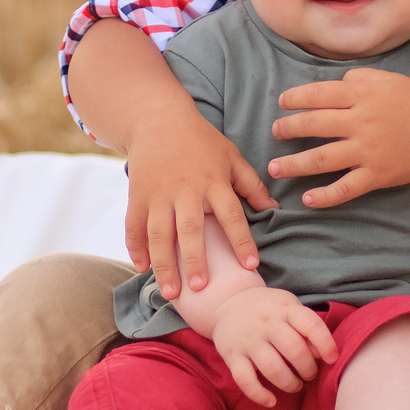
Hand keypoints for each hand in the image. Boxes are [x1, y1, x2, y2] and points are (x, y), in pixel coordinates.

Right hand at [125, 105, 276, 300]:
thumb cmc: (201, 140)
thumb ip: (251, 184)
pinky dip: (135, 247)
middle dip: (194, 259)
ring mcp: (158, 193)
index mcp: (213, 181)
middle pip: (190, 228)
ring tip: (170, 292)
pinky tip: (142, 268)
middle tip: (200, 288)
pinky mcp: (137, 195)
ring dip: (164, 264)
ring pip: (159, 233)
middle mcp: (185, 189)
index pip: (231, 214)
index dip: (242, 240)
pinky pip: (134, 225)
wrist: (157, 118)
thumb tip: (275, 209)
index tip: (251, 265)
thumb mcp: (231, 156)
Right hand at [201, 286, 339, 406]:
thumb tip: (322, 356)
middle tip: (309, 374)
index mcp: (285, 309)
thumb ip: (307, 328)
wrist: (228, 302)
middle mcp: (266, 323)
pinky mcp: (232, 355)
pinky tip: (271, 401)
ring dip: (290, 383)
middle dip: (308, 369)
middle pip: (294, 350)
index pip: (310, 324)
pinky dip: (259, 395)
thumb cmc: (269, 310)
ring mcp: (248, 340)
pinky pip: (245, 380)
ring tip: (295, 385)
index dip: (326, 343)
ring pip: (272, 368)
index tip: (332, 358)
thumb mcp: (289, 308)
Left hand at [266, 69, 409, 208]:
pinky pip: (346, 188)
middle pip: (314, 125)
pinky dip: (326, 196)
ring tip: (275, 168)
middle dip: (288, 129)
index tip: (282, 103)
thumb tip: (334, 84)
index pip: (319, 95)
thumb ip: (359, 79)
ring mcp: (368, 151)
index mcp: (363, 96)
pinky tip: (308, 199)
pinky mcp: (377, 175)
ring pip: (322, 159)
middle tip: (274, 132)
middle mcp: (361, 122)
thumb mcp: (389, 80)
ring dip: (294, 164)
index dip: (296, 98)